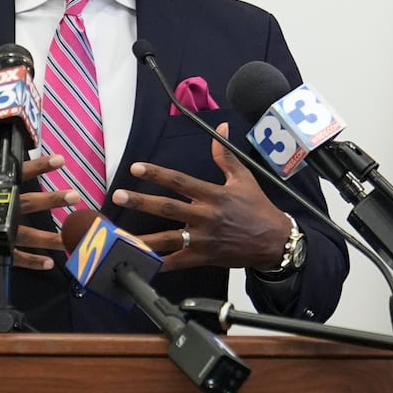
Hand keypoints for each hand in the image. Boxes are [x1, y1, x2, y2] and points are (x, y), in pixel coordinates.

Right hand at [0, 127, 72, 270]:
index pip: (14, 174)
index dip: (37, 167)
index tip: (58, 160)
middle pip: (25, 205)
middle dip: (51, 200)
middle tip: (74, 197)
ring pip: (23, 235)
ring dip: (48, 237)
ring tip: (70, 238)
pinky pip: (10, 257)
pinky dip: (29, 261)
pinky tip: (48, 263)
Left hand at [110, 124, 289, 270]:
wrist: (275, 242)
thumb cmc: (258, 208)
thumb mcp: (244, 178)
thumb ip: (225, 155)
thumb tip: (221, 127)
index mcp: (213, 195)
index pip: (180, 181)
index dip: (157, 174)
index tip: (136, 168)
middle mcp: (206, 216)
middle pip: (167, 208)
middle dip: (140, 202)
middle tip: (118, 196)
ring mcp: (204, 239)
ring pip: (168, 238)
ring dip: (142, 238)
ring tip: (118, 237)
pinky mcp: (204, 257)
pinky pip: (178, 262)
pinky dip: (159, 265)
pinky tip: (140, 264)